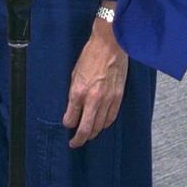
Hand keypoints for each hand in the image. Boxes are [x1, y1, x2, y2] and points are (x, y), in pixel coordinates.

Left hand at [62, 11, 127, 148]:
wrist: (110, 43)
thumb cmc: (91, 55)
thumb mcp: (75, 74)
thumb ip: (74, 94)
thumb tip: (73, 108)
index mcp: (79, 92)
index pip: (71, 119)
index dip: (68, 125)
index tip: (67, 125)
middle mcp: (93, 99)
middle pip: (86, 129)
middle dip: (79, 139)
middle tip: (75, 142)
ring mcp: (108, 99)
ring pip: (100, 126)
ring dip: (93, 133)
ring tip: (88, 135)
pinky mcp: (118, 96)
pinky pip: (111, 117)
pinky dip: (105, 124)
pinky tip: (101, 125)